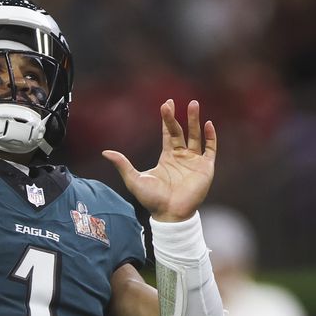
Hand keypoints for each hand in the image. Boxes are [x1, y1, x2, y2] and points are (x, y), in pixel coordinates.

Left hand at [102, 99, 215, 221]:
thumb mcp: (134, 179)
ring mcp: (194, 161)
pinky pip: (210, 149)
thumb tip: (105, 152)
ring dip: (195, 120)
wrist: (170, 214)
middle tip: (174, 101)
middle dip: (178, 116)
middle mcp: (181, 156)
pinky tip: (208, 124)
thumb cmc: (152, 200)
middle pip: (181, 131)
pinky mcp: (205, 168)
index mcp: (167, 157)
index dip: (167, 119)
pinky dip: (210, 137)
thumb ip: (122, 164)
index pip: (169, 133)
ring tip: (194, 104)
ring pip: (196, 136)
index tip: (166, 104)